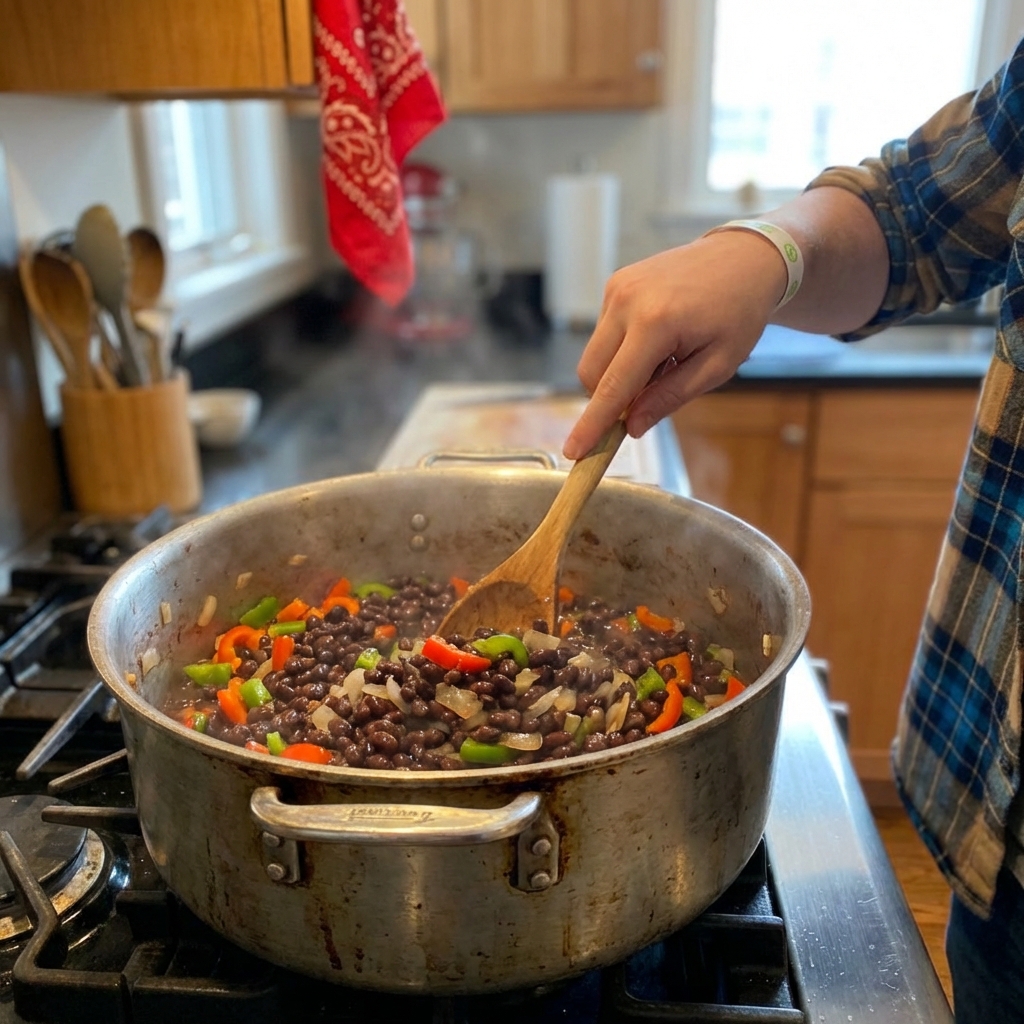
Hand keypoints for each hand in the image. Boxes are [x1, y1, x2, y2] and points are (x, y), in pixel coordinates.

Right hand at [562, 230, 787, 459]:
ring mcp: (617, 288)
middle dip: (610, 398)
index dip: (592, 424)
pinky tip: (658, 341)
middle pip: (592, 373)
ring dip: (619, 373)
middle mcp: (627, 301)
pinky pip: (605, 334)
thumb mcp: (717, 366)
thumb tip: (632, 427)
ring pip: (595, 356)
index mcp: (656, 323)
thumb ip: (670, 397)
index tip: (573, 451)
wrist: (744, 257)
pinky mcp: (616, 284)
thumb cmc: (739, 312)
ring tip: (663, 361)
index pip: (614, 387)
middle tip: (650, 399)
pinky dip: (623, 350)